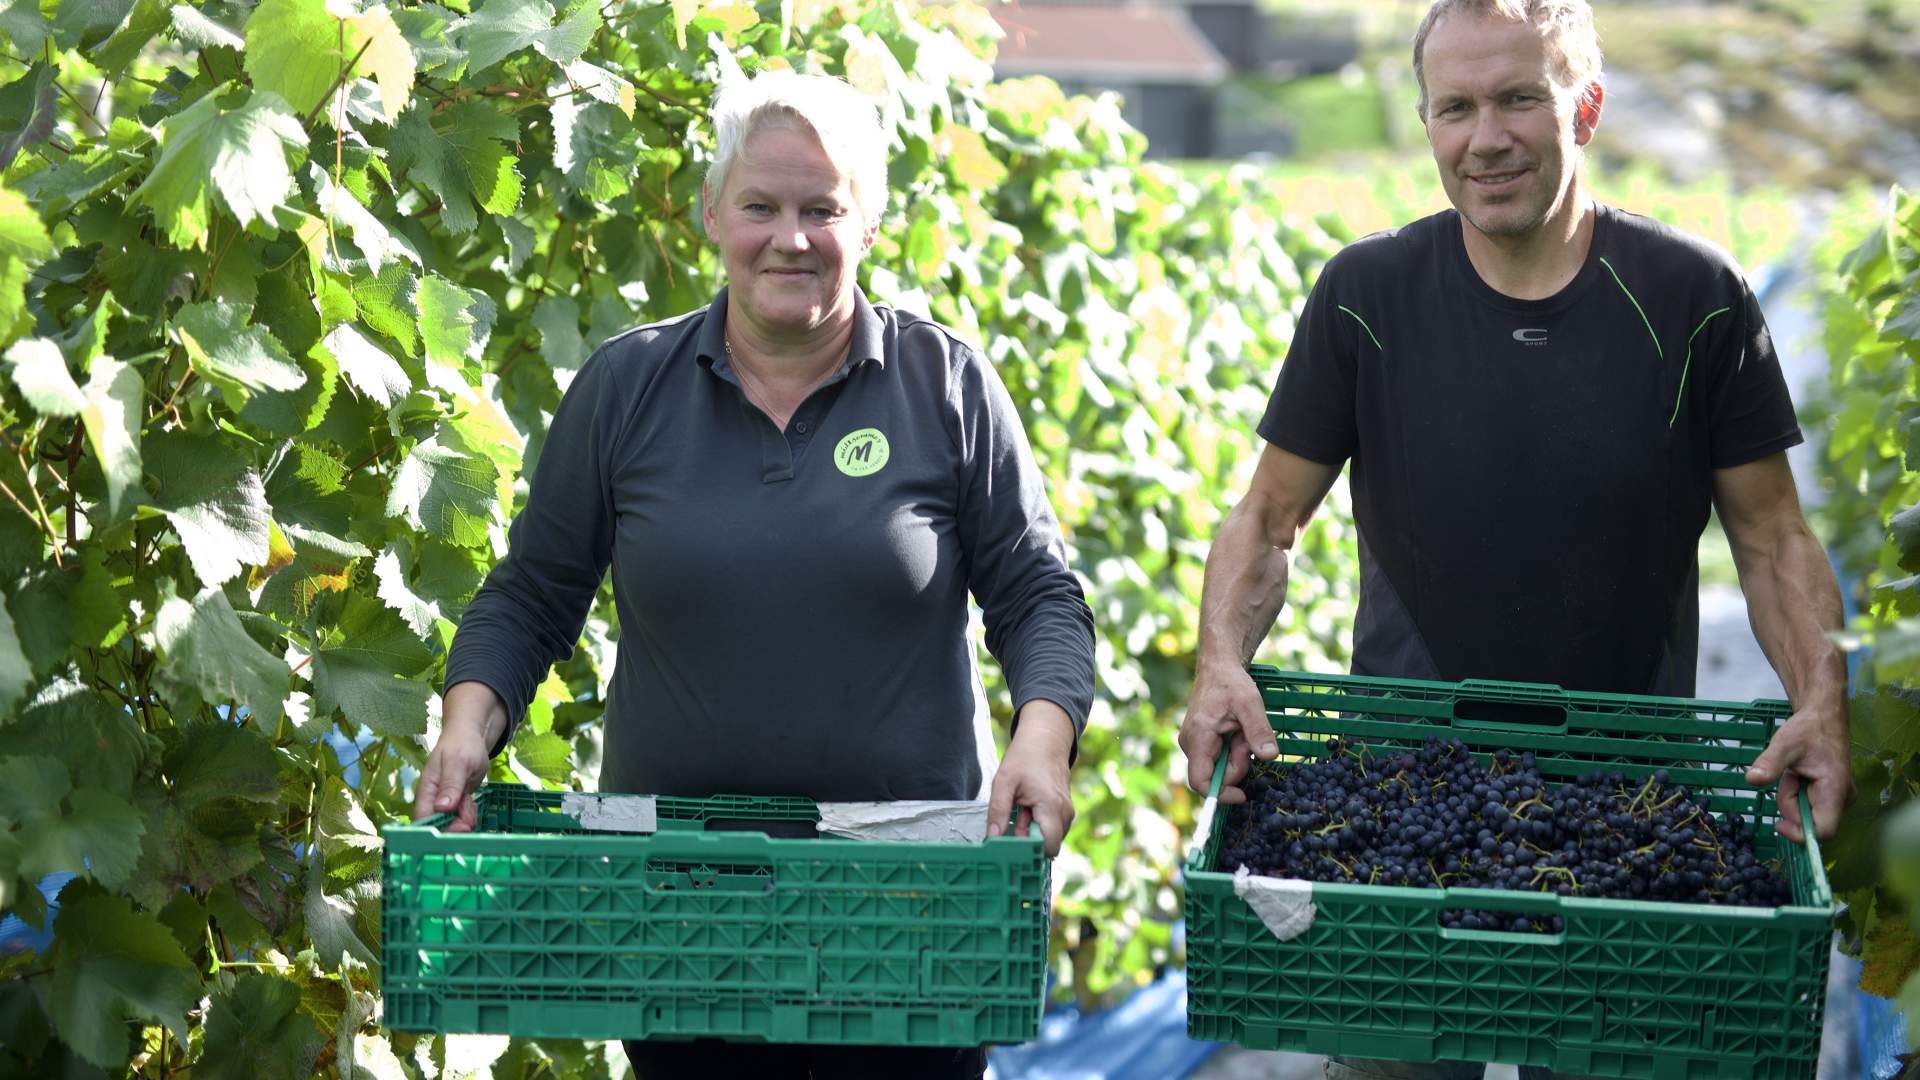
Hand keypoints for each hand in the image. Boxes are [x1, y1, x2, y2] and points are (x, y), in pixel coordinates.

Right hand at [412, 681, 505, 832]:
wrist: (470, 737)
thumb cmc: (461, 746)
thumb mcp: (458, 763)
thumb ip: (450, 785)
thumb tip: (441, 807)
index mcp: (427, 790)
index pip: (424, 818)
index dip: (439, 828)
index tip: (459, 826)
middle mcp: (433, 800)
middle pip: (439, 825)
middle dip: (456, 825)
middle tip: (470, 815)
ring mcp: (445, 803)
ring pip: (453, 823)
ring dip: (465, 818)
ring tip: (470, 800)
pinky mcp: (456, 803)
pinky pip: (462, 817)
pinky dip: (469, 813)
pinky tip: (472, 800)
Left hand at [987, 700, 1075, 855]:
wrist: (1045, 740)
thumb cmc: (1025, 757)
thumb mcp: (1003, 782)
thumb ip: (998, 812)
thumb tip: (992, 838)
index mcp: (1051, 806)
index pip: (1049, 847)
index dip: (1029, 852)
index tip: (1011, 845)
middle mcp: (1064, 813)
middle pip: (1047, 845)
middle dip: (1026, 840)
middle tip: (1013, 820)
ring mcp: (1066, 812)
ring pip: (1048, 837)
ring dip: (1030, 832)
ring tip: (1019, 810)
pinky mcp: (1064, 811)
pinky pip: (1050, 828)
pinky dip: (1035, 824)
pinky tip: (1025, 809)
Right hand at [1179, 659, 1277, 803]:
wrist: (1218, 667)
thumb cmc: (1231, 683)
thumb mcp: (1250, 704)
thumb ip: (1259, 731)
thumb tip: (1270, 756)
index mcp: (1198, 738)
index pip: (1200, 782)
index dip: (1221, 794)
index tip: (1244, 795)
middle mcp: (1191, 745)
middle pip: (1216, 775)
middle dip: (1238, 763)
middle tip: (1248, 738)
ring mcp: (1195, 744)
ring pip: (1221, 766)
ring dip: (1238, 754)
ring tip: (1242, 730)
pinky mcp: (1201, 743)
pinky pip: (1220, 758)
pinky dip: (1234, 749)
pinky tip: (1237, 731)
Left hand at [1745, 703, 1852, 842]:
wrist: (1823, 717)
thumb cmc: (1808, 729)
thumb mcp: (1784, 743)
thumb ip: (1770, 763)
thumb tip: (1752, 779)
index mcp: (1835, 790)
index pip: (1824, 831)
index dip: (1800, 834)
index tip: (1778, 823)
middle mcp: (1842, 799)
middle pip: (1809, 822)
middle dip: (1790, 804)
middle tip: (1789, 777)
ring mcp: (1838, 798)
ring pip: (1806, 813)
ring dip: (1792, 797)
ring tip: (1794, 772)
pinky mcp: (1831, 796)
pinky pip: (1808, 805)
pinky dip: (1796, 794)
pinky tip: (1798, 776)